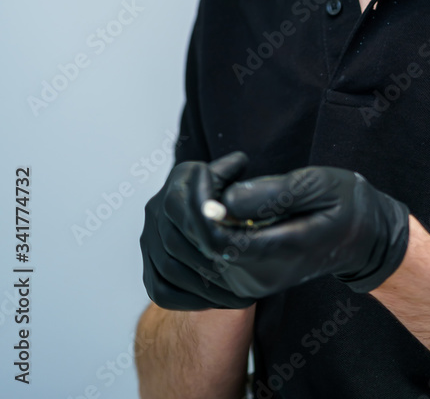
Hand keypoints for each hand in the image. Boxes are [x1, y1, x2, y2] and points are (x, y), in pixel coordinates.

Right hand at [140, 150, 258, 309]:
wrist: (204, 212)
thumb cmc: (226, 191)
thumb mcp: (232, 175)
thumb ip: (233, 173)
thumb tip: (237, 165)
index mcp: (177, 183)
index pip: (187, 213)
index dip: (212, 236)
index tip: (241, 254)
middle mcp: (155, 209)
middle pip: (177, 245)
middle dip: (212, 267)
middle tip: (243, 284)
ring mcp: (148, 239)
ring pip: (168, 270)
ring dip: (203, 289)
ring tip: (235, 299)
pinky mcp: (146, 265)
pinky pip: (159, 290)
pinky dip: (186, 300)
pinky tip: (214, 303)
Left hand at [200, 162, 410, 297]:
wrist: (360, 239)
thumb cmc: (343, 204)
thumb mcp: (319, 185)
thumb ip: (275, 193)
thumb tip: (226, 199)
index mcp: (279, 254)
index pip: (215, 237)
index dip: (202, 200)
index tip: (220, 168)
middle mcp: (257, 278)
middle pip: (197, 245)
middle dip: (193, 201)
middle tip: (219, 169)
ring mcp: (247, 284)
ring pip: (193, 252)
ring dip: (192, 212)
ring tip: (219, 183)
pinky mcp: (240, 281)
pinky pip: (201, 258)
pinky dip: (197, 228)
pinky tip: (218, 203)